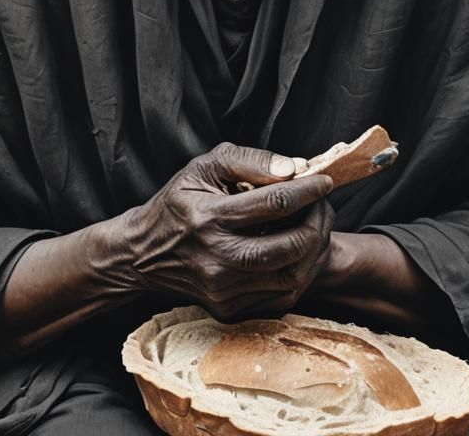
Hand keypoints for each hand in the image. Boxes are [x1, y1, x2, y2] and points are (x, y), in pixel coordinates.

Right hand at [123, 142, 334, 319]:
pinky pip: (280, 297)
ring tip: (315, 227)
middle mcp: (216, 257)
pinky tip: (298, 252)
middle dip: (318, 223)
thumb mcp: (205, 166)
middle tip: (324, 205)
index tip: (324, 181)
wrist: (144, 253)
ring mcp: (222, 289)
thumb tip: (293, 167)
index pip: (274, 203)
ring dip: (314, 251)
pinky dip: (299, 273)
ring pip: (290, 277)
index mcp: (209, 216)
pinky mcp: (228, 309)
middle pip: (289, 247)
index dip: (308, 190)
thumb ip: (250, 160)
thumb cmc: (180, 201)